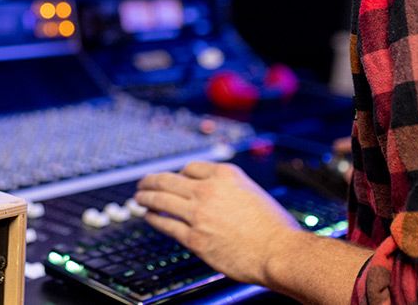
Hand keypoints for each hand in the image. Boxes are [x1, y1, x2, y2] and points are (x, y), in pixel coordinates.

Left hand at [135, 161, 301, 285]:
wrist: (279, 251)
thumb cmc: (274, 227)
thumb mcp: (253, 192)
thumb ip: (230, 189)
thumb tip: (217, 193)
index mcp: (225, 175)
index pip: (190, 168)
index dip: (178, 174)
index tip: (173, 178)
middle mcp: (208, 190)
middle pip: (168, 180)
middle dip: (151, 180)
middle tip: (143, 183)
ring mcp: (199, 214)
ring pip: (161, 200)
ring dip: (145, 197)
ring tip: (139, 197)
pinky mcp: (194, 238)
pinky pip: (166, 224)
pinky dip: (153, 218)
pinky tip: (148, 216)